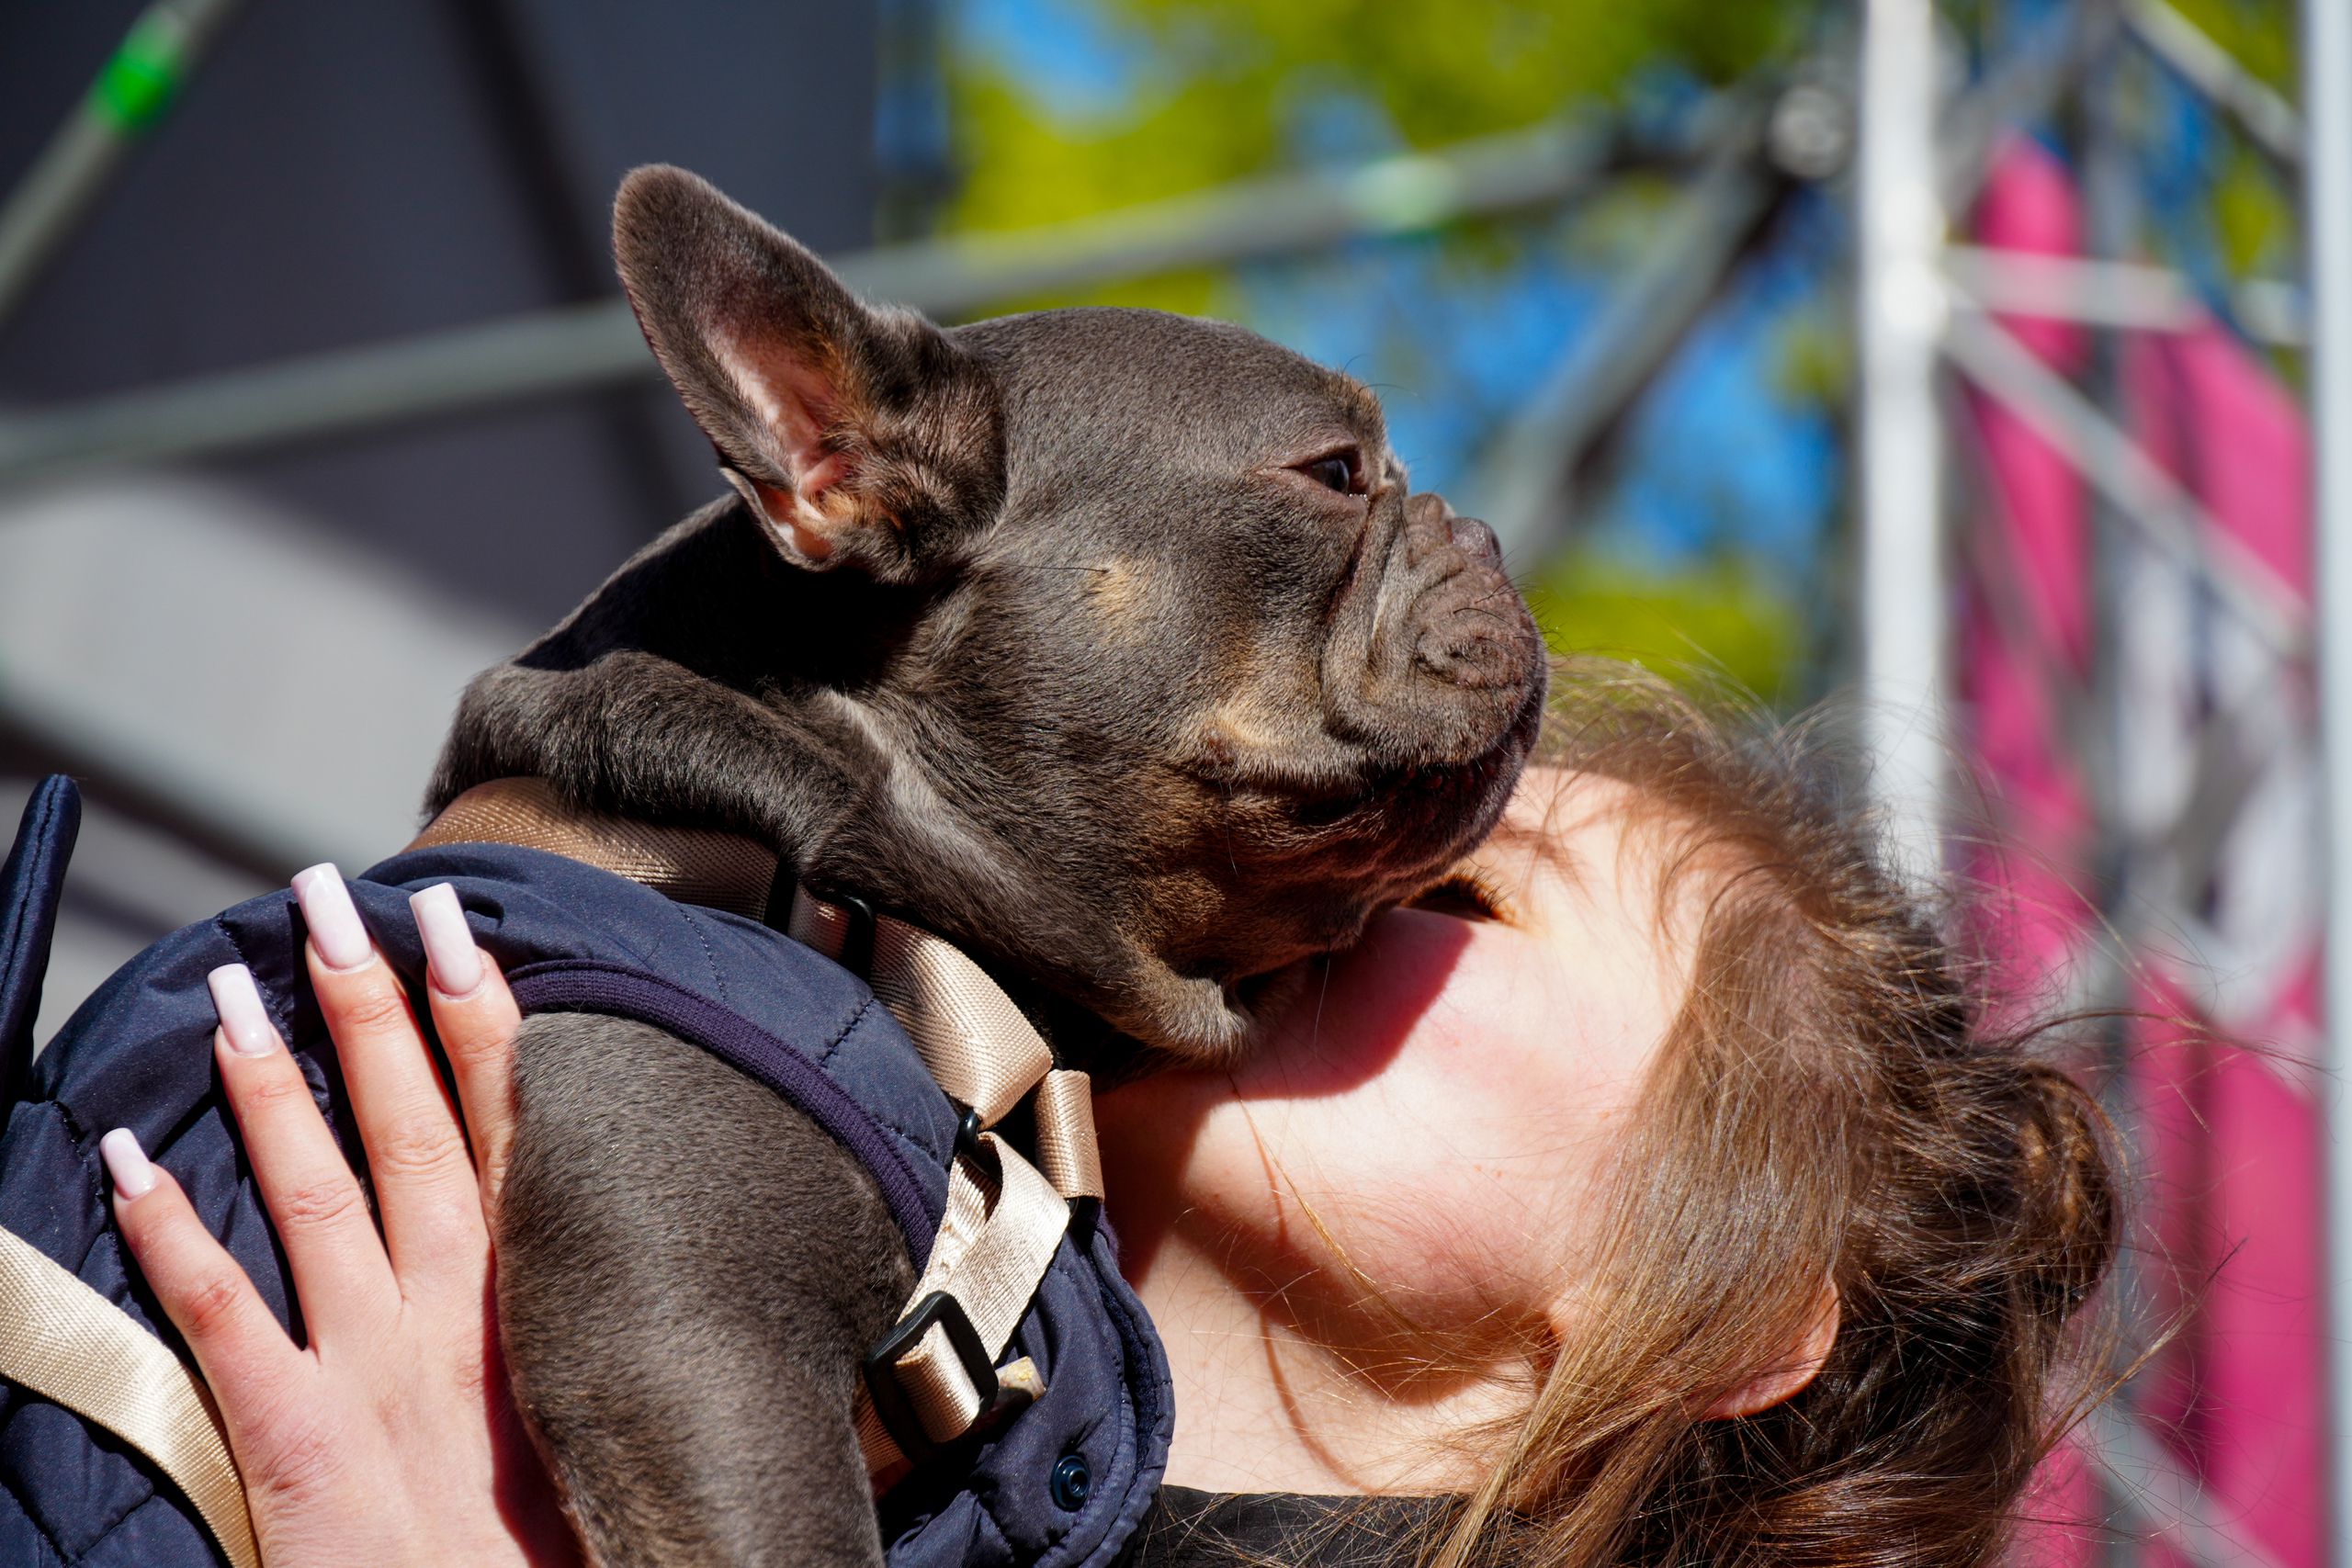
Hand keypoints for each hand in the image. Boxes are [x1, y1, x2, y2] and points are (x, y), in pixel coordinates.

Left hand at [105, 868, 575, 1567]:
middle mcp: (460, 1318)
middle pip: (409, 1131)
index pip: (508, 1130)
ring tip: (239, 987)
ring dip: (275, 1084)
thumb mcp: (600, 1418)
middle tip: (338, 901)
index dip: (480, 1021)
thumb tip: (595, 1249)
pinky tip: (123, 1163)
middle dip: (373, 1007)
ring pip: (317, 1194)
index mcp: (540, 1305)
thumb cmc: (570, 1552)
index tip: (454, 928)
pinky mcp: (297, 1442)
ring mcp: (375, 1371)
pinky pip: (221, 1317)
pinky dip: (169, 1235)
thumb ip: (582, 1328)